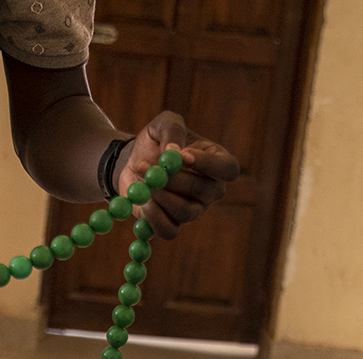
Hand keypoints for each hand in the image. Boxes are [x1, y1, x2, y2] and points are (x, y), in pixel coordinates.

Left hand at [116, 111, 239, 238]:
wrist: (134, 163)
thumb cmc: (156, 141)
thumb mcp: (163, 123)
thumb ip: (172, 130)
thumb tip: (174, 152)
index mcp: (217, 161)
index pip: (228, 169)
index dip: (208, 164)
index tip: (183, 156)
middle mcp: (211, 189)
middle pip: (203, 191)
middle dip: (173, 179)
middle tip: (147, 166)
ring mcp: (195, 210)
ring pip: (185, 212)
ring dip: (159, 196)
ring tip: (140, 178)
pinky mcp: (174, 224)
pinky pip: (169, 231)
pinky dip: (154, 219)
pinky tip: (143, 203)